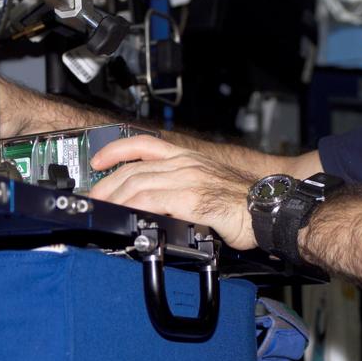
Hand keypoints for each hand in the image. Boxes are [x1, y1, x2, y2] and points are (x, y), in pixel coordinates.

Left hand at [88, 135, 257, 249]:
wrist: (268, 210)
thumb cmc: (242, 203)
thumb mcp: (205, 185)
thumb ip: (179, 188)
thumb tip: (155, 204)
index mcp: (187, 158)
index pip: (144, 145)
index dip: (115, 150)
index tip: (97, 161)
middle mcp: (185, 164)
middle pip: (133, 169)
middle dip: (106, 184)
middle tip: (93, 199)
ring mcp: (188, 179)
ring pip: (138, 185)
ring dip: (115, 199)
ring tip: (103, 211)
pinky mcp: (193, 198)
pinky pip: (154, 200)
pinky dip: (134, 208)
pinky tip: (126, 216)